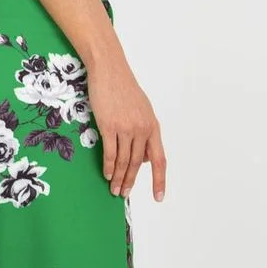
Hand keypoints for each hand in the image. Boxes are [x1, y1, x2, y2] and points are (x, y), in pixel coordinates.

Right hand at [86, 56, 166, 199]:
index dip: (159, 180)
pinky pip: (110, 152)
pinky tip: (107, 174)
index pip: (159, 159)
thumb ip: (145, 132)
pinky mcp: (109, 126)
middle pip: (138, 164)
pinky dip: (109, 166)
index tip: (159, 196)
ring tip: (114, 189)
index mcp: (153, 127)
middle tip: (123, 194)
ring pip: (124, 161)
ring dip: (118, 178)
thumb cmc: (124, 89)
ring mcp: (126, 128)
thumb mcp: (143, 110)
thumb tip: (145, 158)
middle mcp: (142, 129)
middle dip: (130, 182)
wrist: (109, 70)